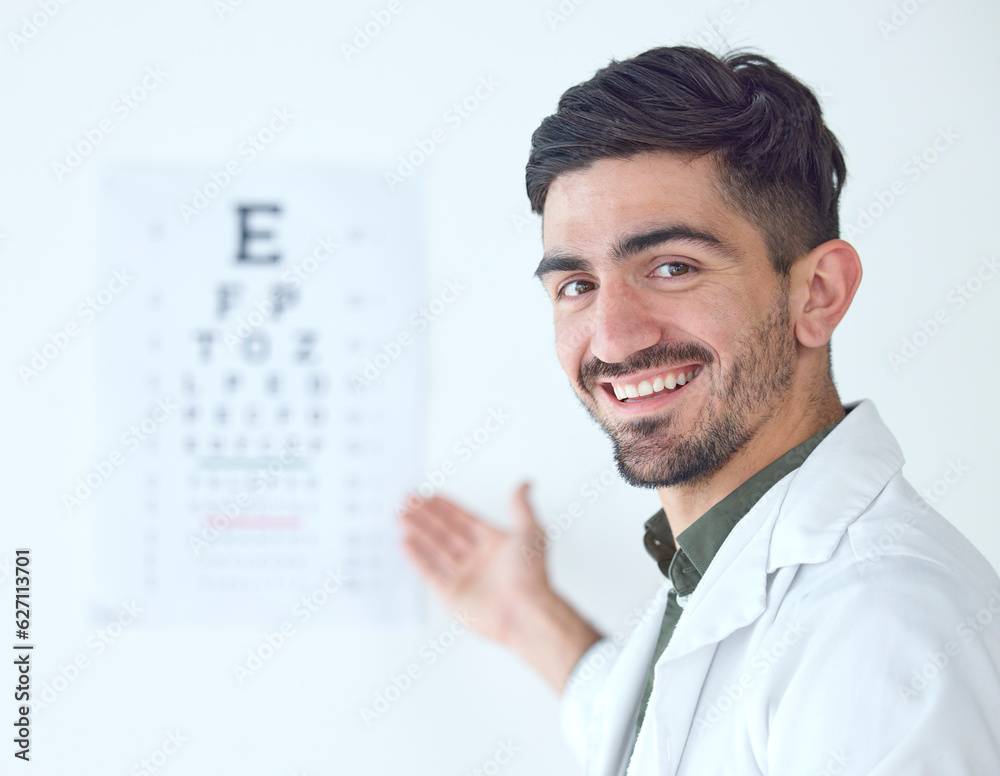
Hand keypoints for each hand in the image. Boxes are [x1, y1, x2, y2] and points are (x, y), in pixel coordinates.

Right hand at [398, 482, 602, 691]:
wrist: (527, 613)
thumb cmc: (532, 576)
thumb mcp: (530, 532)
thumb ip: (521, 506)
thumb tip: (524, 483)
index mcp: (496, 544)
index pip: (465, 520)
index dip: (447, 507)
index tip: (430, 495)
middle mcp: (479, 560)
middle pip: (446, 532)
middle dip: (426, 516)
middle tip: (408, 502)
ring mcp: (465, 578)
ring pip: (436, 550)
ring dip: (418, 532)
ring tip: (401, 517)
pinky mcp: (453, 597)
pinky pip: (430, 574)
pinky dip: (417, 558)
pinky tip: (405, 543)